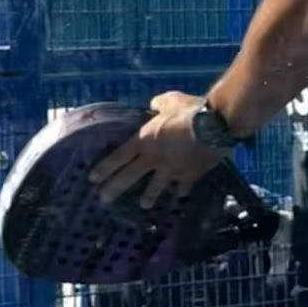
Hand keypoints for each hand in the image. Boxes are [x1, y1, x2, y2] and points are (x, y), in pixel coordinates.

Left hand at [91, 91, 217, 209]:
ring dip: (149, 197)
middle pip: (130, 176)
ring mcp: (172, 170)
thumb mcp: (169, 101)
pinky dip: (181, 191)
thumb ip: (158, 105)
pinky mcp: (190, 176)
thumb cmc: (189, 111)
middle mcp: (154, 159)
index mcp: (145, 140)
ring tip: (144, 205)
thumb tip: (153, 106)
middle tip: (103, 200)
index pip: (120, 156)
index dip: (105, 168)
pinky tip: (180, 196)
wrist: (214, 127)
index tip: (93, 179)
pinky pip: (183, 186)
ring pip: (156, 187)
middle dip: (115, 188)